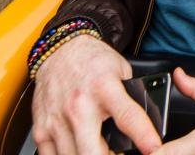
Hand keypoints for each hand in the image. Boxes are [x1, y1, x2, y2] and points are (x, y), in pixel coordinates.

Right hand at [32, 35, 161, 154]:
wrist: (59, 50)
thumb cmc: (93, 61)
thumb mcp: (121, 71)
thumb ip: (131, 97)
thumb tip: (147, 123)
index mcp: (104, 88)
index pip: (128, 117)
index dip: (144, 137)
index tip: (154, 149)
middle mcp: (79, 107)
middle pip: (93, 153)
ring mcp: (57, 121)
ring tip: (101, 150)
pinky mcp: (41, 130)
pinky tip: (80, 150)